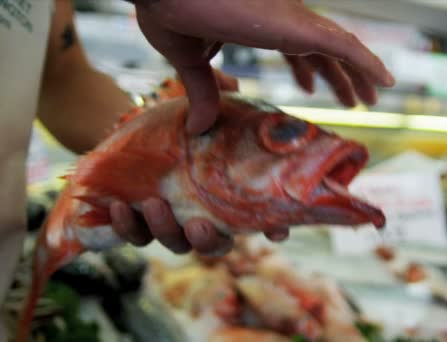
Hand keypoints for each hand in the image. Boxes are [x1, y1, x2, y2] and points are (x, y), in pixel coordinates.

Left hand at [107, 70, 283, 256]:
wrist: (133, 127)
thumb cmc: (181, 120)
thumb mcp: (204, 106)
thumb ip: (219, 97)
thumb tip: (230, 85)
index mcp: (229, 196)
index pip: (259, 219)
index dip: (273, 229)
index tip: (276, 232)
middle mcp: (205, 216)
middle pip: (216, 245)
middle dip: (208, 242)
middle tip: (199, 226)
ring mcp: (172, 223)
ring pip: (176, 243)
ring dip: (166, 231)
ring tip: (154, 204)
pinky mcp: (139, 221)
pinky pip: (135, 235)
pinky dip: (128, 226)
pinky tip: (120, 207)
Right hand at [131, 0, 394, 134]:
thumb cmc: (170, 10)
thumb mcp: (189, 62)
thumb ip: (203, 92)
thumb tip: (197, 128)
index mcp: (258, 26)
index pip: (293, 49)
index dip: (305, 70)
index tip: (310, 89)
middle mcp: (281, 20)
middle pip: (322, 52)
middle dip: (338, 76)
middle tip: (352, 99)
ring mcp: (292, 21)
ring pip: (341, 49)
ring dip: (360, 73)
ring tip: (374, 96)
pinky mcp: (297, 25)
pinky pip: (346, 45)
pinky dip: (369, 62)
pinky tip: (388, 82)